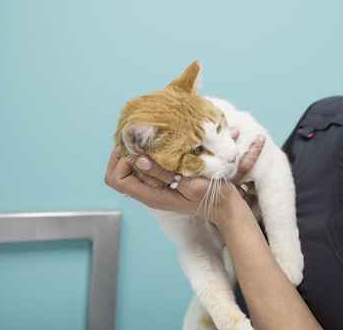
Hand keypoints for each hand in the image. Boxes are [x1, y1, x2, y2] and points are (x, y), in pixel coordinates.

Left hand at [104, 131, 265, 225]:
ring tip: (152, 136)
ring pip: (132, 166)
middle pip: (119, 171)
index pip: (117, 179)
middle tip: (141, 137)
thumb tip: (138, 159)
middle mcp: (149, 191)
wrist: (226, 207)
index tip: (137, 149)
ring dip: (138, 150)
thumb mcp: (189, 184)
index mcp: (151, 196)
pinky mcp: (166, 180)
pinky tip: (164, 143)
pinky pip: (148, 165)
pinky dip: (150, 153)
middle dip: (125, 152)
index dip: (121, 161)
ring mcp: (156, 186)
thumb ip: (164, 173)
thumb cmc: (210, 197)